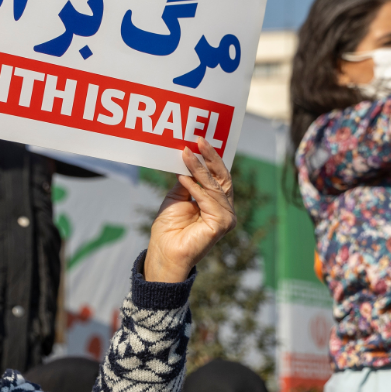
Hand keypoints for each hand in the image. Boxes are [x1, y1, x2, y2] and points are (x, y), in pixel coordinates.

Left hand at [144, 138, 235, 282]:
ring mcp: (226, 217)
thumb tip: (189, 158)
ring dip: (199, 169)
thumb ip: (187, 180)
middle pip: (222, 177)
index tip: (199, 141)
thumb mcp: (177, 196)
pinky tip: (183, 177)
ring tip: (185, 154)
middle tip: (199, 140)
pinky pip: (209, 200)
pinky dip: (195, 187)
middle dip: (211, 157)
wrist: (164, 251)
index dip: (211, 158)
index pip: (218, 176)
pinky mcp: (222, 224)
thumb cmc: (169, 228)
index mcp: (216, 203)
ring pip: (214, 186)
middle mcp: (225, 209)